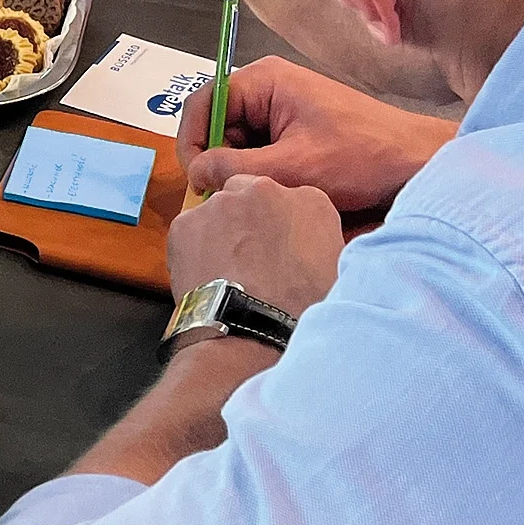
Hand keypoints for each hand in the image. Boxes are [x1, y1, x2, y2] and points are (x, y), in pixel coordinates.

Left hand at [165, 172, 342, 317]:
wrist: (252, 334)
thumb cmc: (301, 313)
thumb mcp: (336, 275)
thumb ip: (323, 246)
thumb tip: (313, 251)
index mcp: (310, 201)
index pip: (293, 202)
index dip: (283, 227)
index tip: (280, 248)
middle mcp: (264, 190)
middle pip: (251, 195)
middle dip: (250, 220)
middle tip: (252, 258)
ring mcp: (222, 203)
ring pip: (218, 211)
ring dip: (222, 233)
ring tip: (228, 273)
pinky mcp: (187, 222)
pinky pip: (189, 230)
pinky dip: (194, 249)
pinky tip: (207, 277)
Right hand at [177, 55, 453, 217]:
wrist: (419, 164)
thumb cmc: (364, 157)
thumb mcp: (293, 169)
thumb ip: (237, 169)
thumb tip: (196, 175)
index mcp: (263, 81)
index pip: (202, 104)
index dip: (192, 143)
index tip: (197, 183)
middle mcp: (268, 89)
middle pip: (217, 125)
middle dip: (219, 162)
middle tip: (228, 199)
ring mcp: (283, 110)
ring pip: (238, 143)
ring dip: (244, 172)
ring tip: (261, 198)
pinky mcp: (296, 132)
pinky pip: (261, 152)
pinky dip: (262, 175)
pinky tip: (279, 194)